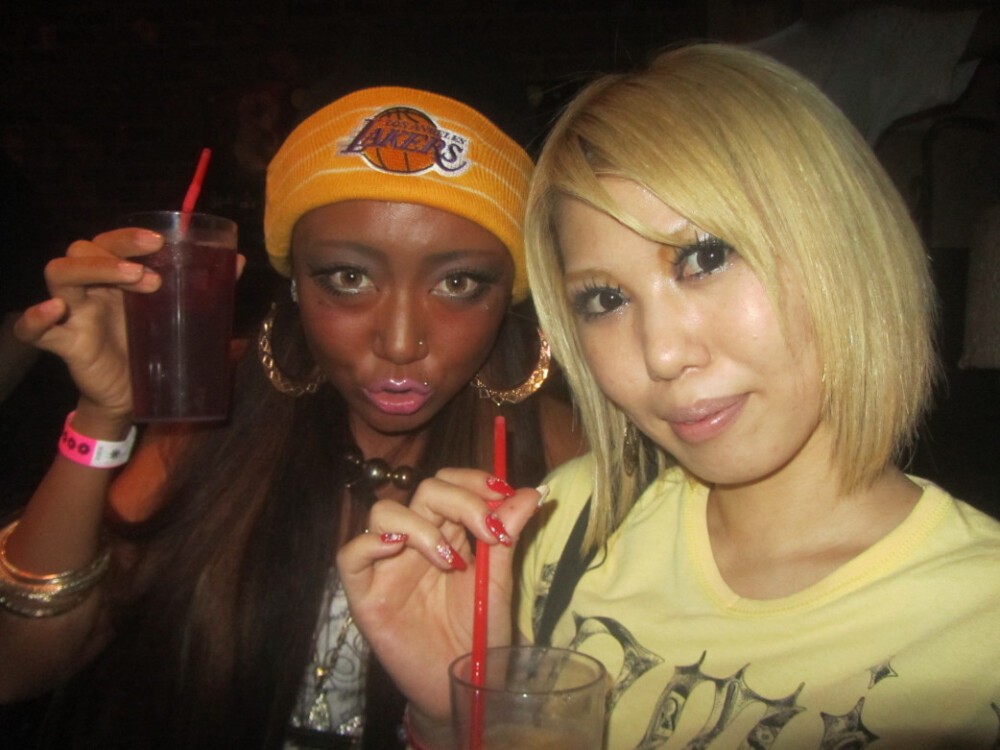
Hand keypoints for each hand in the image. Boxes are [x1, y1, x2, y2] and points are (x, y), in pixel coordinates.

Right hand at [13, 228, 244, 419]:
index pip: (110, 240)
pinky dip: (35, 318)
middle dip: (116, 250)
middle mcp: (91, 287)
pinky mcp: (64, 343)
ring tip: (134, 279)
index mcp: (115, 276)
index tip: (160, 241)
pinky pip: (32, 329)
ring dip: (93, 268)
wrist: (136, 395)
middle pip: (83, 249)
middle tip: (152, 265)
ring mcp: (74, 312)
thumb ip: (205, 289)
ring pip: (59, 273)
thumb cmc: (154, 346)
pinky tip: (54, 310)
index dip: (129, 236)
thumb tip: (238, 261)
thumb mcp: (182, 316)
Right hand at [337, 469, 543, 723]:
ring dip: (422, 526)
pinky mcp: (366, 596)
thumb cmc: (480, 633)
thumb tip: (534, 493)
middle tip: (489, 533)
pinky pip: (350, 556)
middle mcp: (415, 541)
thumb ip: (509, 535)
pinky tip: (397, 550)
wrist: (465, 686)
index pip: (449, 482)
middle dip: (460, 501)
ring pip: (384, 512)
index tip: (504, 496)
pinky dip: (370, 543)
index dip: (473, 481)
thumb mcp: (500, 581)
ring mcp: (387, 566)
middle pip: (423, 490)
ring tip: (450, 561)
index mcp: (447, 532)